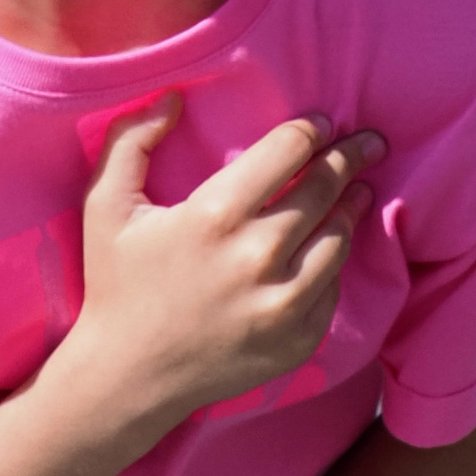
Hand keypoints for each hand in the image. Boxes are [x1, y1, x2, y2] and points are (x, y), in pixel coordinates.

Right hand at [56, 97, 382, 424]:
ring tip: (362, 191)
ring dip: (354, 208)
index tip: (325, 121)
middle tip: (370, 143)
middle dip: (350, 159)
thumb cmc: (116, 284)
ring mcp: (283, 304)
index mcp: (216, 215)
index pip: (287, 152)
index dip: (312, 130)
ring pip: (339, 239)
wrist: (128, 377)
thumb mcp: (104, 204)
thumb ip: (130, 139)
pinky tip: (334, 246)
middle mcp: (258, 257)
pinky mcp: (297, 340)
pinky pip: (332, 288)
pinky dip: (336, 262)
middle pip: (324, 190)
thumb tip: (174, 98)